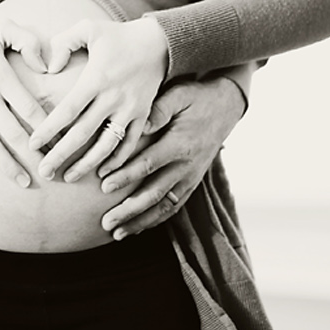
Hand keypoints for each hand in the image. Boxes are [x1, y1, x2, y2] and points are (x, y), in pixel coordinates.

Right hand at [0, 18, 48, 187]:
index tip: (65, 143)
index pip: (32, 109)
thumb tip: (47, 67)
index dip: (50, 128)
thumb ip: (29, 41)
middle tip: (52, 172)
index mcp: (2, 77)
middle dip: (35, 154)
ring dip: (8, 166)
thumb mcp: (2, 28)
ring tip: (25, 183)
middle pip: (15, 132)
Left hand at [31, 17, 168, 181]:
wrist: (161, 42)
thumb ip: (63, 42)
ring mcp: (130, 108)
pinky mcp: (144, 114)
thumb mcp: (89, 28)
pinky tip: (103, 173)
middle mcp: (113, 97)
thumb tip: (49, 68)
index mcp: (96, 79)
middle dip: (61, 155)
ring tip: (70, 178)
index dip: (48, 130)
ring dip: (88, 164)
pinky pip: (131, 142)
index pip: (67, 111)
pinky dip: (118, 160)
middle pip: (83, 133)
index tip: (32, 146)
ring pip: (107, 144)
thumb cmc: (119, 35)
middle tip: (44, 172)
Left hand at [95, 75, 247, 238]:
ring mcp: (191, 177)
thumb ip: (158, 109)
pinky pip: (174, 206)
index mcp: (181, 144)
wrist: (226, 107)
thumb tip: (137, 124)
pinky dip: (155, 219)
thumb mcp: (179, 95)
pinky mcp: (192, 182)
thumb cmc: (197, 98)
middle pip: (155, 193)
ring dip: (140, 221)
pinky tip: (137, 228)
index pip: (149, 164)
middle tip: (105, 222)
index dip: (126, 176)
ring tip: (116, 234)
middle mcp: (187, 166)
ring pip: (164, 206)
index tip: (103, 185)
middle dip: (129, 210)